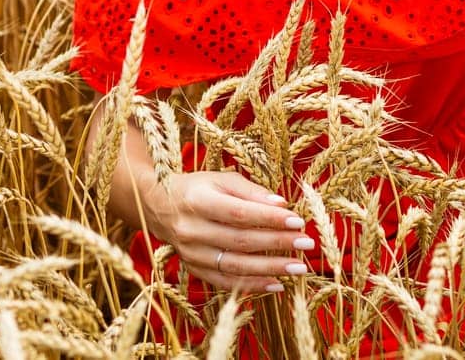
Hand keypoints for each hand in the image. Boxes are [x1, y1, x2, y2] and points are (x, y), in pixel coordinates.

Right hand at [149, 170, 315, 292]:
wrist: (159, 206)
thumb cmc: (198, 188)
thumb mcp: (222, 179)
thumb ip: (251, 191)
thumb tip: (282, 204)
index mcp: (199, 201)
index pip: (240, 213)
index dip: (270, 218)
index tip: (298, 221)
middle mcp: (192, 230)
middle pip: (240, 241)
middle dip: (277, 244)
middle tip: (306, 244)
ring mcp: (191, 254)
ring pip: (234, 265)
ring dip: (270, 269)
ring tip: (298, 268)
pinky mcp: (193, 269)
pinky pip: (225, 282)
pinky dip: (252, 285)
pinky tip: (277, 284)